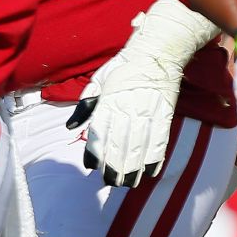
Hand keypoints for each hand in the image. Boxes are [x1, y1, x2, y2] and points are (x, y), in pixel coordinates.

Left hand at [70, 48, 182, 186]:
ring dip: (133, 168)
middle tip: (110, 182)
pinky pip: (160, 141)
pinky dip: (155, 158)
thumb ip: (85, 105)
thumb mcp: (97, 81)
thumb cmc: (122, 68)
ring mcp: (148, 112)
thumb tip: (71, 126)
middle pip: (119, 143)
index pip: (100, 131)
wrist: (155, 53)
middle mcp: (127, 108)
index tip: (92, 167)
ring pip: (139, 146)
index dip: (96, 151)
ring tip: (128, 183)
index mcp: (109, 100)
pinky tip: (149, 172)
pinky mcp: (165, 115)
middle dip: (114, 166)